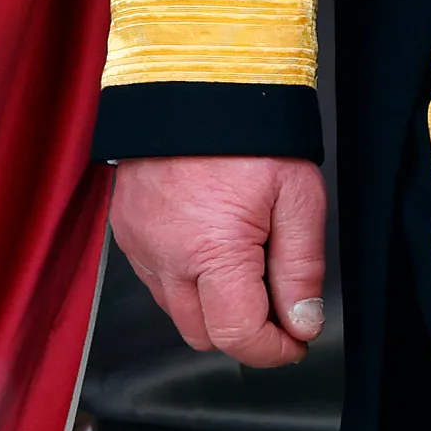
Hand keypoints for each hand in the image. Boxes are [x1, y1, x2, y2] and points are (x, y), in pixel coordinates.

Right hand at [110, 152, 329, 368]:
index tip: (297, 341)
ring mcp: (139, 246)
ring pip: (177, 311)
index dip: (273, 351)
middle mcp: (165, 258)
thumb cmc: (247, 132)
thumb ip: (301, 268)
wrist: (192, 80)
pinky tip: (214, 245)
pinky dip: (187, 279)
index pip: (237, 337)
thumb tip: (302, 322)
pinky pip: (157, 280)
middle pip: (203, 335)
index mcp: (212, 253)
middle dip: (244, 331)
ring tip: (247, 263)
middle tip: (278, 305)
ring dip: (213, 306)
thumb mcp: (298, 197)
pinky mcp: (127, 232)